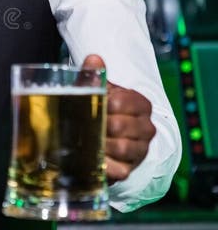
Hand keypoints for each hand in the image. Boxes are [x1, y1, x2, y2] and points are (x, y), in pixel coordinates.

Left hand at [81, 54, 156, 184]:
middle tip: (83, 125)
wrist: (102, 139)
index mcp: (140, 104)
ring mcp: (140, 150)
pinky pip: (119, 170)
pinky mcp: (130, 169)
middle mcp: (146, 128)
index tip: (90, 104)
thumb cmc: (98, 111)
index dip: (102, 104)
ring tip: (87, 140)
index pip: (120, 101)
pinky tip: (93, 158)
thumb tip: (93, 59)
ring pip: (120, 148)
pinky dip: (103, 165)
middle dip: (97, 125)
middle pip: (118, 126)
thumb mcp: (94, 92)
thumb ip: (93, 76)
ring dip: (99, 144)